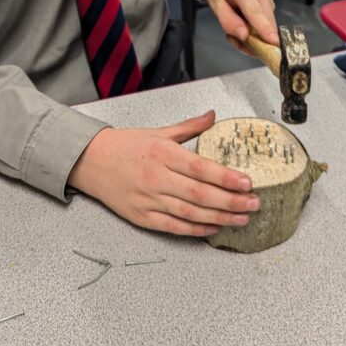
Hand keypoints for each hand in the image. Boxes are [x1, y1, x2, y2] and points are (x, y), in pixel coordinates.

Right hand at [67, 111, 259, 235]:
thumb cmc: (126, 145)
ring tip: (242, 219)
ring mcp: (150, 200)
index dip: (226, 178)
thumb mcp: (158, 131)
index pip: (201, 168)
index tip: (247, 183)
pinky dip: (197, 230)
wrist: (91, 161)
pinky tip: (215, 227)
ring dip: (220, 218)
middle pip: (200, 195)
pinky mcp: (143, 217)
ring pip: (191, 214)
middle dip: (231, 201)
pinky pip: (175, 227)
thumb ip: (189, 127)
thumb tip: (213, 115)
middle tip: (254, 204)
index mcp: (163, 154)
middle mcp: (158, 178)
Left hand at [198, 0, 277, 46]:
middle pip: (266, 20)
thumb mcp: (215, 6)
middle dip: (255, 38)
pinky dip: (257, 26)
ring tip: (236, 27)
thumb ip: (229, 22)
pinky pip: (268, 19)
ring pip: (269, 22)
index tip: (274, 42)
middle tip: (234, 39)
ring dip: (255, 33)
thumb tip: (245, 36)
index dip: (264, 28)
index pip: (254, 11)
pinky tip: (245, 20)